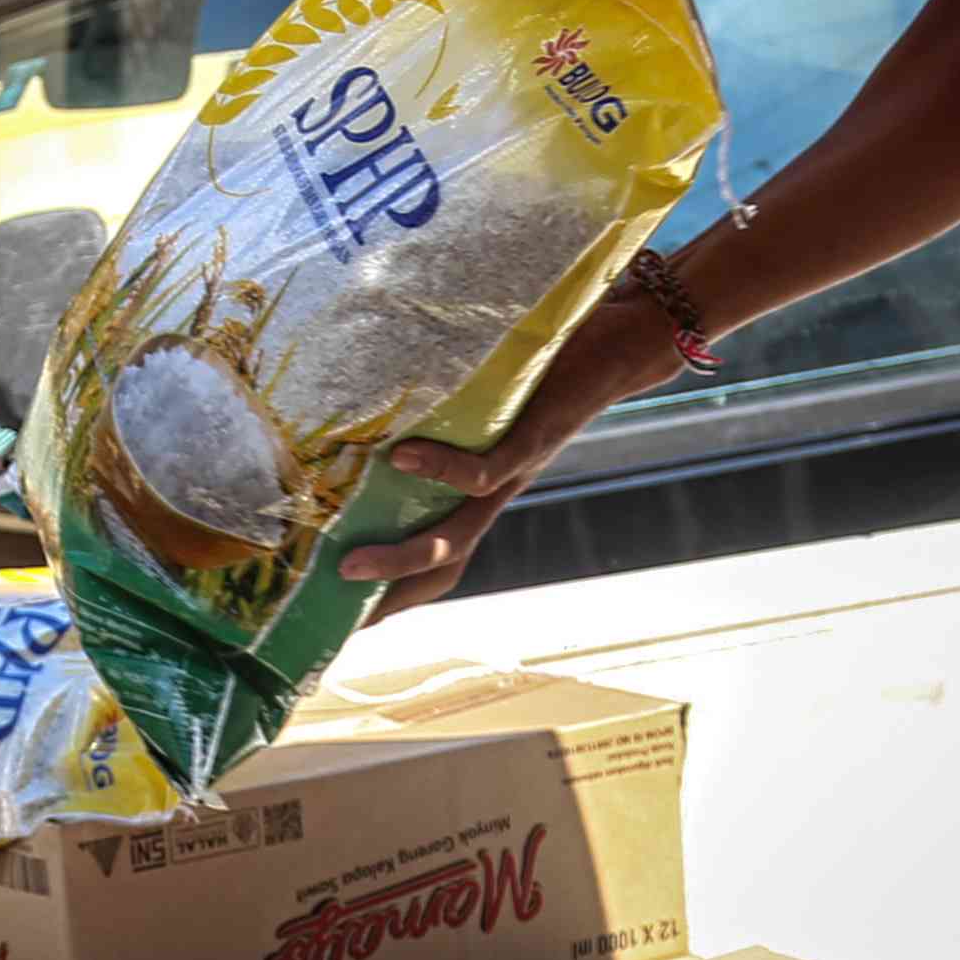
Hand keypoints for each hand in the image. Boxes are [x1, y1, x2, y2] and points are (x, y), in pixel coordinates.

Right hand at [339, 300, 679, 615]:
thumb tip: (376, 406)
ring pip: (455, 537)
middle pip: (441, 565)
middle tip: (334, 608)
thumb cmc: (548, 366)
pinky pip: (483, 472)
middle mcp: (496, 495)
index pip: (437, 557)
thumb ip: (444, 411)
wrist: (625, 346)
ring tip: (352, 562)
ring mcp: (515, 474)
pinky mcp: (533, 442)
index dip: (395, 591)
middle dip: (389, 595)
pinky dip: (441, 471)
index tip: (341, 613)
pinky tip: (402, 459)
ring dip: (402, 558)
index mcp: (482, 491)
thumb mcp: (485, 397)